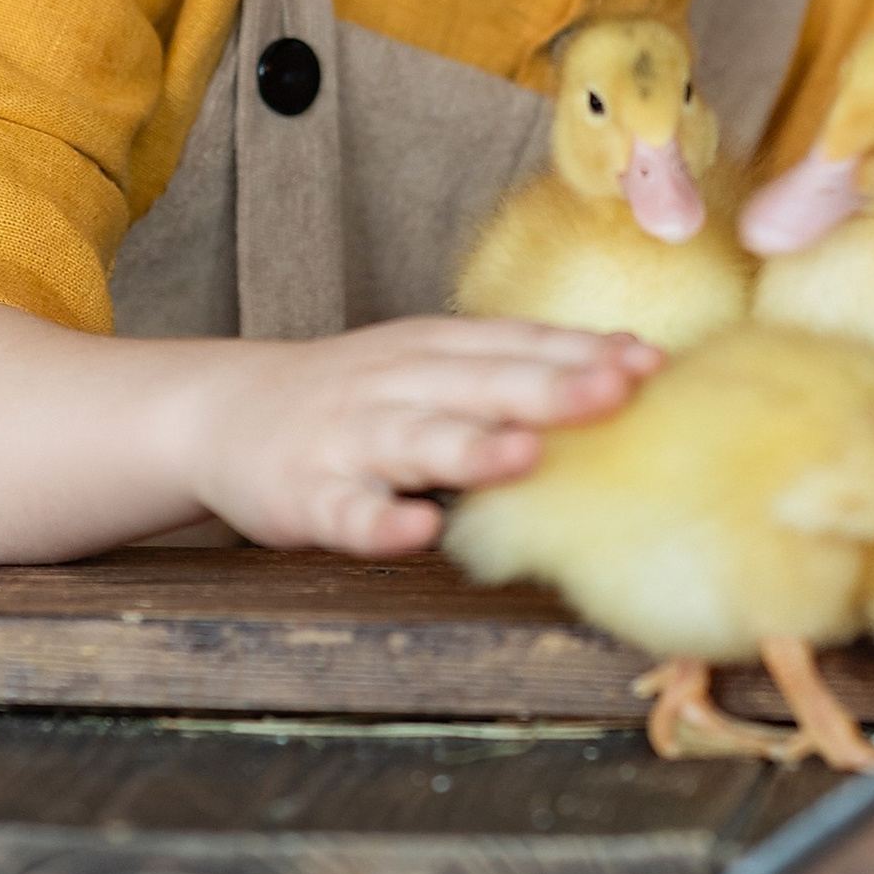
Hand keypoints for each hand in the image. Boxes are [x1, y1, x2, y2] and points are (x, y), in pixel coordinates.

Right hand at [187, 316, 655, 559]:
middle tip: (616, 391)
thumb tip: (633, 371)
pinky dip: (380, 521)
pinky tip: (417, 530)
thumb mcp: (431, 365)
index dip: (581, 351)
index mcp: (433, 348)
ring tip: (526, 454)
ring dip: (471, 448)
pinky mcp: (307, 494)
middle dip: (548, 387)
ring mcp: (349, 438)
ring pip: (415, 440)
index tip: (651, 363)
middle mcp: (396, 383)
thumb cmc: (357, 396)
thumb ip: (514, 369)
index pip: (516, 342)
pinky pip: (347, 511)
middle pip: (479, 384)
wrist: (222, 411)